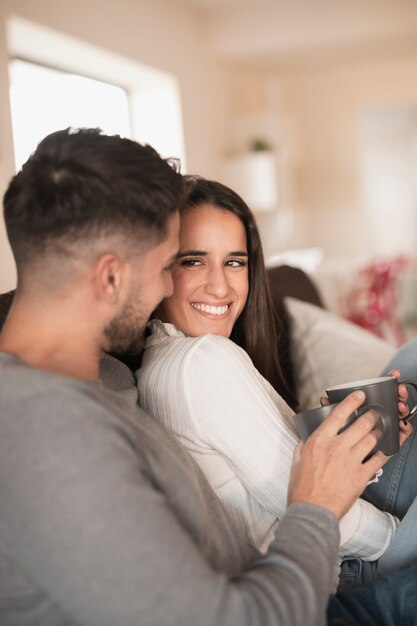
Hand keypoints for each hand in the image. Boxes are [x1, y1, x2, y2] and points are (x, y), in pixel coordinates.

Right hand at [288, 391, 386, 519]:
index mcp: (320, 440)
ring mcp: (351, 461)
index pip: (339, 413)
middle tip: (375, 413)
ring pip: (372, 438)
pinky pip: (379, 459)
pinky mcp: (361, 476)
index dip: (352, 401)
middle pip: (362, 424)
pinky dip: (386, 451)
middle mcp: (337, 447)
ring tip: (381, 429)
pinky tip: (388, 448)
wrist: (312, 511)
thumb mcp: (298, 459)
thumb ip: (305, 444)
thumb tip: (309, 436)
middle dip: (372, 415)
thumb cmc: (302, 487)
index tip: (360, 396)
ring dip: (379, 431)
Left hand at [320, 369, 412, 446]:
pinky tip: (402, 424)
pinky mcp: (393, 440)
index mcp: (373, 405)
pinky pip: (403, 434)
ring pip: (400, 414)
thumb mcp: (341, 419)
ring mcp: (389, 425)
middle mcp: (383, 413)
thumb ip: (335, 410)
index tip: (394, 374)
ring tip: (399, 405)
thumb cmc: (346, 437)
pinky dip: (406, 428)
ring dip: (403, 407)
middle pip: (395, 400)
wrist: (348, 457)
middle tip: (399, 389)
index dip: (391, 380)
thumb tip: (324, 399)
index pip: (385, 390)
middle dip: (399, 393)